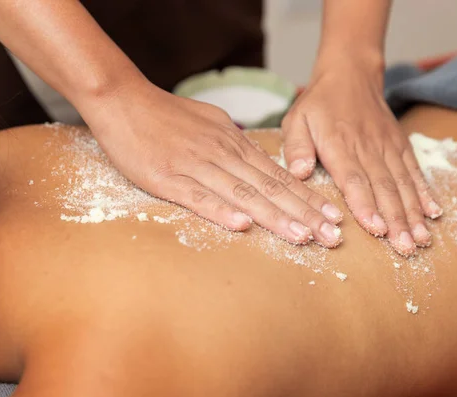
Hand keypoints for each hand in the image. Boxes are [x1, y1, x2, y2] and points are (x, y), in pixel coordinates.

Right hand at [81, 76, 343, 246]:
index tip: (333, 217)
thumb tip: (257, 166)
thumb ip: (235, 147)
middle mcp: (221, 154)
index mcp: (233, 144)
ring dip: (274, 216)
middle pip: (269, 188)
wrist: (123, 100)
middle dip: (304, 213)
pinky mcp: (167, 178)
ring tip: (303, 236)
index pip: (278, 176)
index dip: (308, 198)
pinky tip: (242, 226)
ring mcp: (195, 166)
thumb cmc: (167, 116)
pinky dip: (220, 211)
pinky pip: (197, 197)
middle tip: (332, 236)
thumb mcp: (211, 124)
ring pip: (242, 194)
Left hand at [282, 55, 441, 255]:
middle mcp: (368, 148)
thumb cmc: (319, 103)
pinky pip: (415, 171)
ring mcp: (388, 147)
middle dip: (396, 220)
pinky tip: (434, 214)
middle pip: (384, 188)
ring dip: (414, 213)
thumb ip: (296, 147)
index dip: (366, 206)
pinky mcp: (400, 145)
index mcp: (340, 146)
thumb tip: (299, 173)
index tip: (376, 230)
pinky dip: (426, 193)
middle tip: (405, 247)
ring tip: (422, 240)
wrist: (350, 74)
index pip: (354, 180)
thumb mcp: (296, 120)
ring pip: (403, 184)